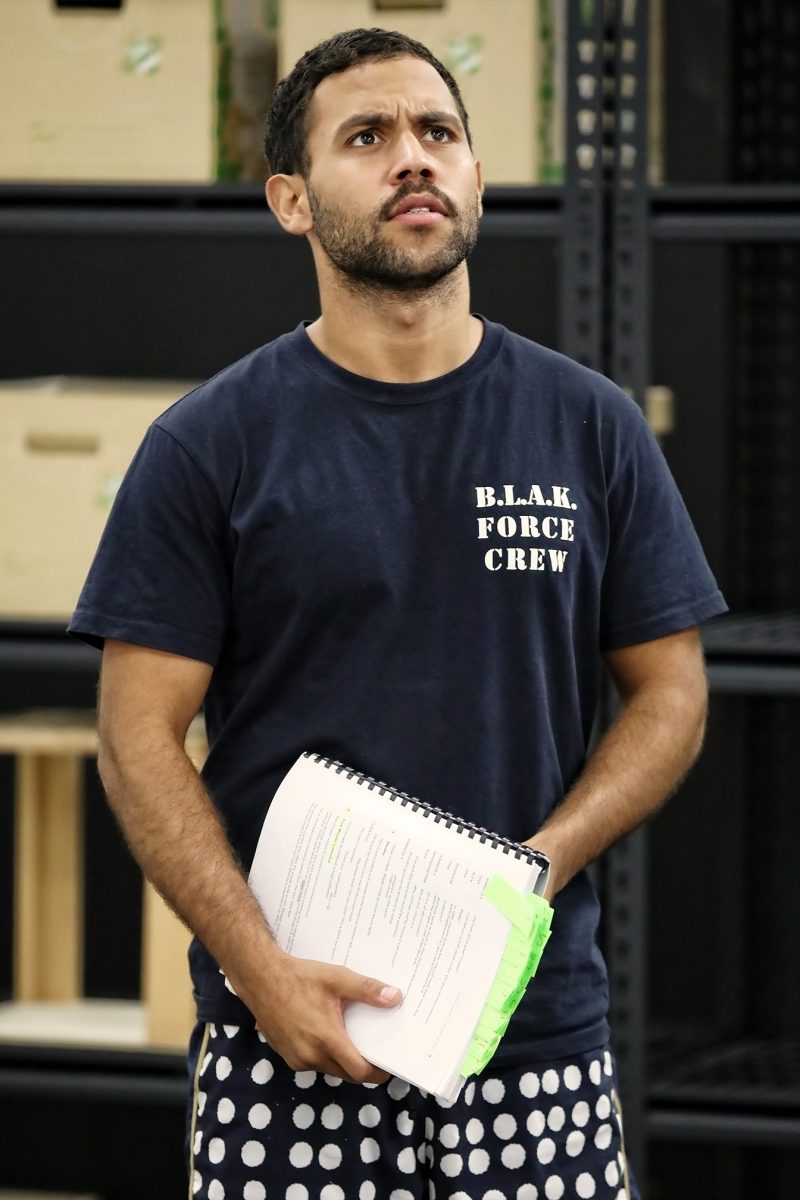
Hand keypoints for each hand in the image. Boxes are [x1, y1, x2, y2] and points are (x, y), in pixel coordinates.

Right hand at [250, 952, 402, 1082]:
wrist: (260, 978)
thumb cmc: (298, 977)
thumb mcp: (336, 978)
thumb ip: (367, 990)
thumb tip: (395, 997)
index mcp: (326, 1039)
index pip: (360, 1071)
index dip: (378, 1072)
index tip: (389, 1064)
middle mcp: (311, 1056)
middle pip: (347, 1074)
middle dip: (363, 1067)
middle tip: (376, 1049)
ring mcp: (297, 1059)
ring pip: (331, 1070)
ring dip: (344, 1061)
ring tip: (354, 1039)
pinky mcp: (287, 1057)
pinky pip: (315, 1064)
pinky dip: (326, 1057)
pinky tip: (329, 1036)